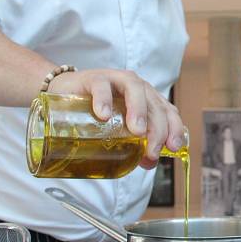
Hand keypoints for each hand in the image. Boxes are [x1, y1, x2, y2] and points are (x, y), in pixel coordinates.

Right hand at [48, 69, 183, 167]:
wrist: (66, 92)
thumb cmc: (98, 111)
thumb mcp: (119, 129)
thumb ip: (135, 145)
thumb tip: (149, 163)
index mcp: (147, 98)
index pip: (168, 111)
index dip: (174, 128)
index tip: (173, 148)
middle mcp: (136, 87)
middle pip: (154, 104)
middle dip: (157, 129)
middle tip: (151, 151)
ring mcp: (116, 80)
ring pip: (134, 89)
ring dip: (138, 110)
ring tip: (137, 132)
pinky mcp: (93, 78)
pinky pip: (101, 86)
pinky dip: (104, 100)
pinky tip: (104, 116)